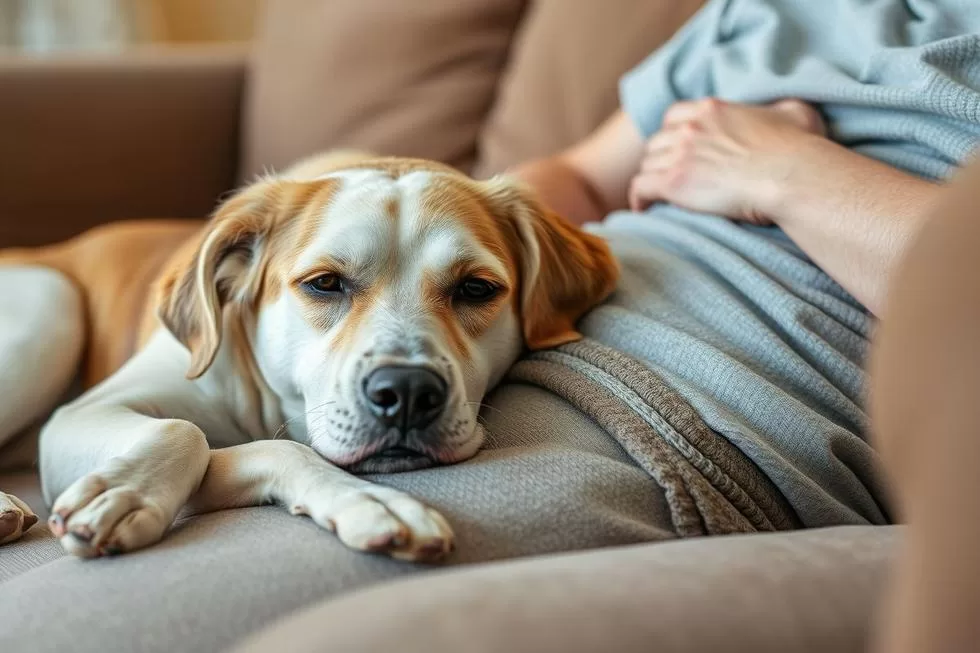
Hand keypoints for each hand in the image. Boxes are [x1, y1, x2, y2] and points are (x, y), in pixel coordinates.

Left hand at [628, 98, 826, 224]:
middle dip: (659, 160)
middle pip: (657, 143)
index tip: (675, 150)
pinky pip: (640, 187)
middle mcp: (691, 127)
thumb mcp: (795, 114)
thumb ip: (781, 108)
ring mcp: (679, 153)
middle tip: (665, 178)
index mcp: (712, 109)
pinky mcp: (674, 182)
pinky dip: (638, 198)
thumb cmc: (799, 149)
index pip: (673, 117)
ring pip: (647, 165)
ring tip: (657, 197)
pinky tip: (643, 209)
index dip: (671, 135)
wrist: (791, 176)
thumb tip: (785, 111)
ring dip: (652, 180)